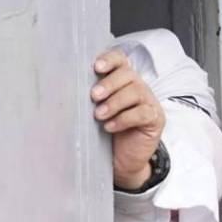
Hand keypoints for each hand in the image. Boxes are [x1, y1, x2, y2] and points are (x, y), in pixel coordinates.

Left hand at [91, 49, 164, 189]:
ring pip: (136, 92)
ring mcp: (149, 102)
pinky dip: (124, 118)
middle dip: (109, 84)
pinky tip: (110, 126)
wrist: (123, 161)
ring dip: (115, 102)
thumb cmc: (107, 134)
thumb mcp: (97, 112)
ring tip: (99, 115)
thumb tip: (66, 88)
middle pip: (128, 74)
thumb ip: (91, 99)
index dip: (110, 60)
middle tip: (94, 96)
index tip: (96, 67)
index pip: (120, 60)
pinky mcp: (155, 119)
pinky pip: (142, 113)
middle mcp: (138, 87)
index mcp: (123, 81)